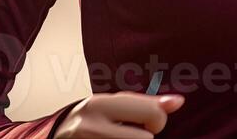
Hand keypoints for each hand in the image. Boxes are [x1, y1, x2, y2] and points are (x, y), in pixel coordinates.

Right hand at [54, 92, 184, 136]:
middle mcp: (91, 127)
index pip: (151, 113)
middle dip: (145, 137)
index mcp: (100, 105)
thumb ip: (146, 103)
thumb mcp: (115, 105)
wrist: (58, 137)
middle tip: (130, 133)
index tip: (145, 121)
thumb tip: (179, 101)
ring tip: (119, 138)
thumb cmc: (94, 119)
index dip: (156, 120)